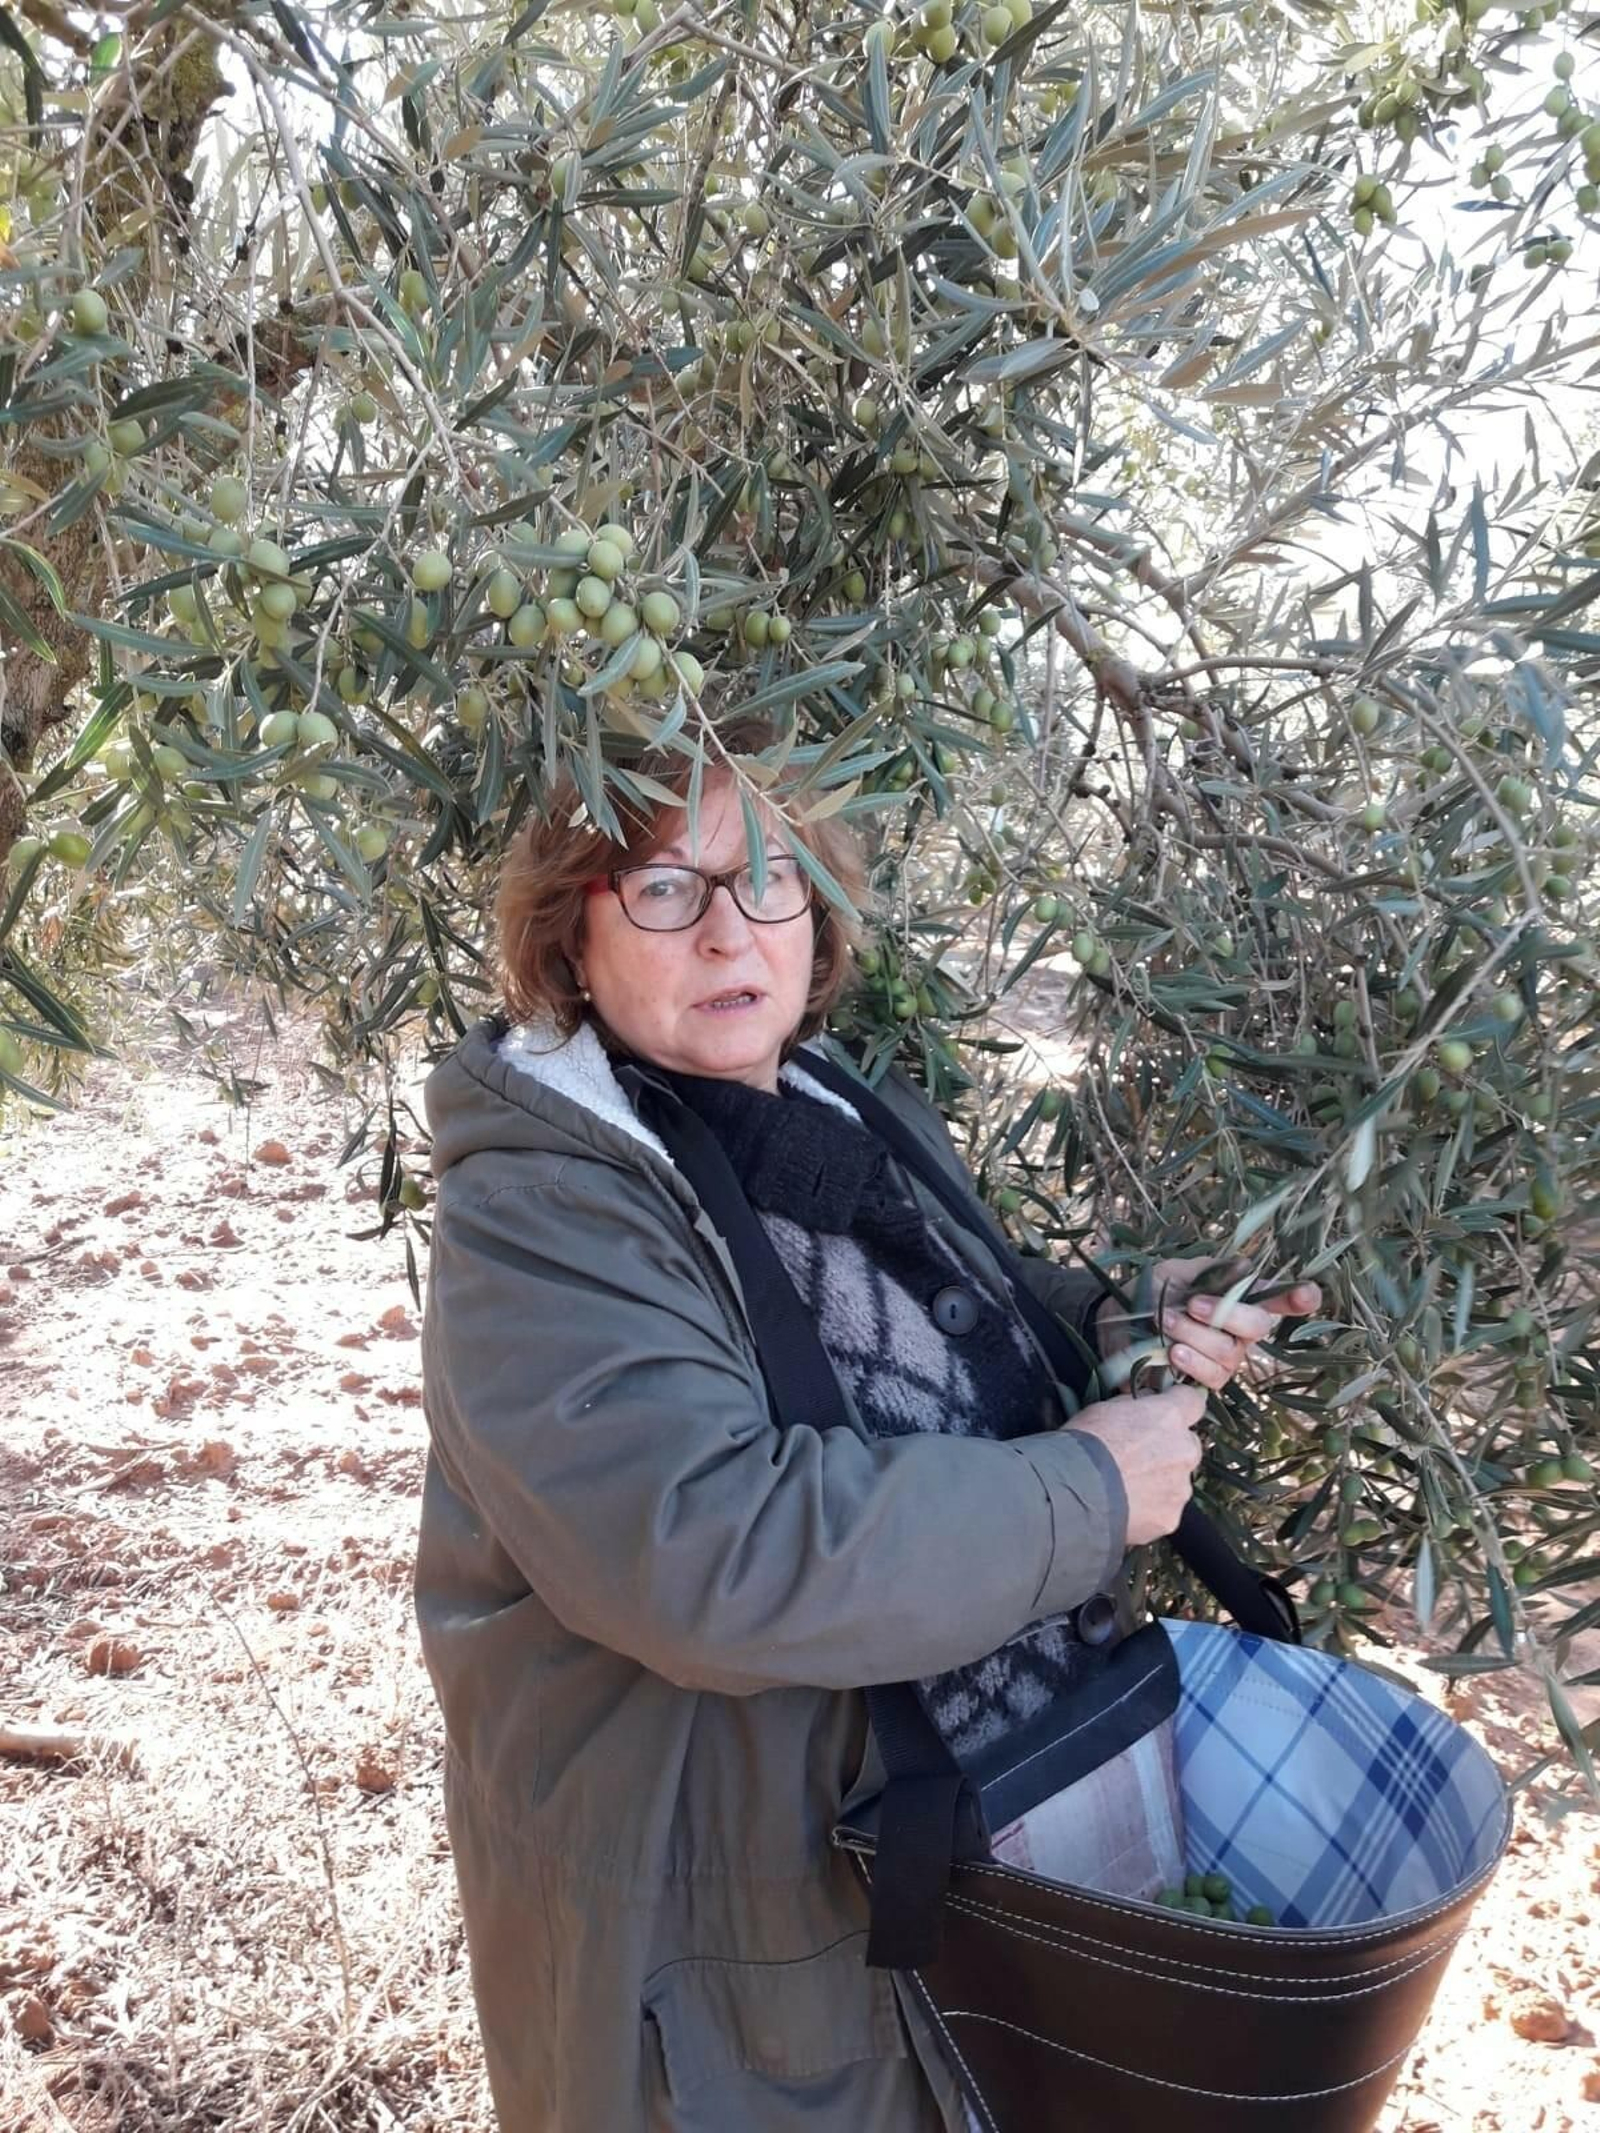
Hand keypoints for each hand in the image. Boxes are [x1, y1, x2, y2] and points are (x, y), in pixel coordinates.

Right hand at [1069, 1383, 1207, 1546]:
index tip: (1166, 1408)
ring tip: (1126, 1487)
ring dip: (1161, 1480)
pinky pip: (1165, 1510)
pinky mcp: (1170, 1518)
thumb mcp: (1104, 1408)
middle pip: (1188, 1444)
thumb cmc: (1083, 1446)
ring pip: (1178, 1480)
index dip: (1178, 1403)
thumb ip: (1133, 1406)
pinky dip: (1150, 1509)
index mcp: (1169, 1417)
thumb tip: (1143, 1404)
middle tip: (1139, 1455)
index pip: (1192, 1401)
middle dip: (1170, 1447)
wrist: (1073, 1493)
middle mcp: (1183, 1450)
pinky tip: (1125, 1507)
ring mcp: (1180, 1488)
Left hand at [1097, 1257, 1321, 1395]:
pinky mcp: (1203, 1383)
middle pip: (1257, 1327)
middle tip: (1192, 1305)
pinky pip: (1210, 1378)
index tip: (1308, 1295)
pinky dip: (1191, 1361)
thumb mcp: (1174, 1273)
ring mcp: (1224, 1360)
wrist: (1112, 1326)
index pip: (1278, 1299)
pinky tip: (1172, 1351)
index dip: (1296, 1298)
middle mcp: (1239, 1332)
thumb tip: (1244, 1266)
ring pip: (1229, 1353)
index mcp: (1237, 1299)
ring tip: (1166, 1322)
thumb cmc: (1149, 1295)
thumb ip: (1208, 1272)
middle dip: (1226, 1314)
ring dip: (1196, 1335)